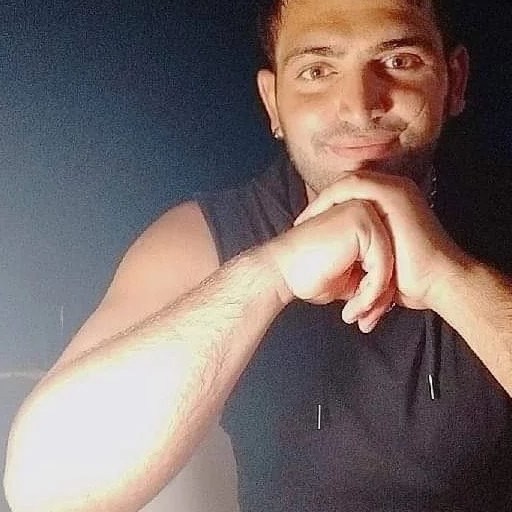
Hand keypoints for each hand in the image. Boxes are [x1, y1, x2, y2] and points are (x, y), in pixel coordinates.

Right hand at [265, 199, 396, 332]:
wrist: (281, 273)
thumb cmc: (309, 276)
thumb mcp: (351, 277)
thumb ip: (372, 273)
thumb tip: (394, 291)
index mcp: (362, 218)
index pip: (387, 256)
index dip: (379, 290)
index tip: (366, 314)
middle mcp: (365, 208)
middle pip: (392, 259)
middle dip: (380, 297)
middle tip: (364, 321)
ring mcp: (364, 211)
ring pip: (390, 264)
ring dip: (374, 298)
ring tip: (356, 315)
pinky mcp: (362, 223)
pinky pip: (382, 264)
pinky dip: (371, 292)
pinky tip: (352, 307)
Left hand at [294, 171, 464, 316]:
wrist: (438, 283)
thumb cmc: (408, 281)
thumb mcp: (378, 263)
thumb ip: (361, 254)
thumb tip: (339, 266)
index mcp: (390, 206)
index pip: (349, 199)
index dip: (325, 211)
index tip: (305, 230)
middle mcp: (393, 192)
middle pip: (345, 189)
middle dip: (319, 205)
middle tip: (299, 224)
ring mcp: (395, 189)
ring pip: (346, 184)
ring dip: (322, 201)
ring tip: (303, 221)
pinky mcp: (394, 193)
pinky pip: (353, 186)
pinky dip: (332, 197)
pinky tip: (317, 214)